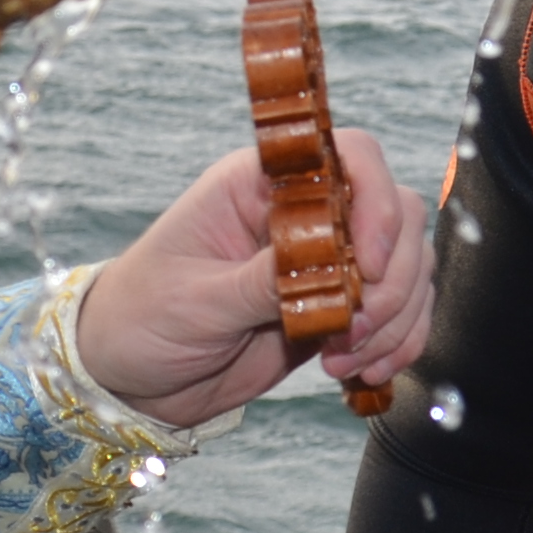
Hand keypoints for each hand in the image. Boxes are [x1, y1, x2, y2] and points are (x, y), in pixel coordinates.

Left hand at [72, 131, 431, 432]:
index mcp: (259, 185)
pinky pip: (398, 314)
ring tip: (345, 360)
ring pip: (407, 267)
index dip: (375, 200)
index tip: (370, 264)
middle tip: (352, 329)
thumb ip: (261, 283)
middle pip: (395, 213)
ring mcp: (327, 263)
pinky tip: (364, 372)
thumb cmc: (141, 319)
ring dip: (395, 318)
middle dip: (392, 278)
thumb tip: (328, 268)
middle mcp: (303, 214)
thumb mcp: (194, 302)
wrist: (126, 377)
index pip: (349, 155)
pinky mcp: (336, 309)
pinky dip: (397, 343)